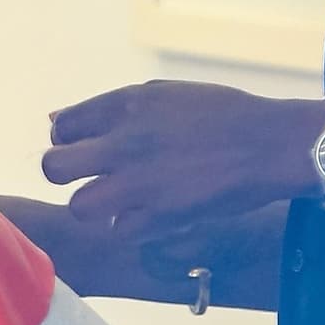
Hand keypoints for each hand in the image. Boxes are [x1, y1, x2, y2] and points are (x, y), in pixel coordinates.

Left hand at [42, 80, 322, 240]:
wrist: (269, 144)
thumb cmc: (221, 113)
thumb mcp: (162, 94)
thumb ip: (111, 110)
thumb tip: (56, 122)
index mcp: (126, 105)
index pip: (63, 126)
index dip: (67, 140)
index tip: (84, 147)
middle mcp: (125, 142)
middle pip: (55, 167)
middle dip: (64, 173)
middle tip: (89, 176)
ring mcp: (141, 182)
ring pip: (80, 206)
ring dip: (93, 205)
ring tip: (115, 200)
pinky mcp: (161, 215)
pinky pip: (120, 230)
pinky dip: (130, 226)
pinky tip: (147, 214)